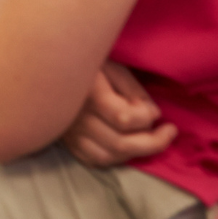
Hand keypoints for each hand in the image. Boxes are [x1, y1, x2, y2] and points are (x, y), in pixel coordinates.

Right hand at [63, 61, 177, 167]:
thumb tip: (152, 114)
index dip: (146, 117)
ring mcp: (69, 132)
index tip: (153, 107)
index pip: (123, 118)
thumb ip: (132, 88)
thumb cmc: (85, 58)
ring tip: (150, 141)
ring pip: (108, 157)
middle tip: (169, 132)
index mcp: (87, 91)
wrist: (49, 64)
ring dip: (135, 153)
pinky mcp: (67, 140)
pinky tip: (127, 148)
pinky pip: (94, 160)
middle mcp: (76, 116)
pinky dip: (114, 159)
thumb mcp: (110, 63)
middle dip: (152, 142)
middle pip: (120, 144)